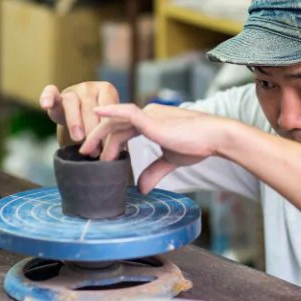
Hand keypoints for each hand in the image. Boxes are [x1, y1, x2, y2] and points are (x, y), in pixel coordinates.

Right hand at [39, 82, 118, 153]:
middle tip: (95, 150)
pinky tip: (46, 105)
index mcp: (107, 90)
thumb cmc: (100, 125)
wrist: (84, 122)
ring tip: (78, 139)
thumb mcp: (110, 126)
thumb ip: (113, 132)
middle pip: (90, 107)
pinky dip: (47, 97)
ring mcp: (72, 90)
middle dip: (92, 130)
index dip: (107, 127)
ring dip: (75, 122)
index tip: (107, 145)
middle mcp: (89, 87)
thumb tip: (116, 151)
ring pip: (71, 103)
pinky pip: (50, 92)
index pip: (108, 107)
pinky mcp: (57, 96)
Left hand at [82, 103, 231, 192]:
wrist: (215, 137)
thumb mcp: (171, 160)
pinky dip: (111, 111)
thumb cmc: (198, 144)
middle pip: (115, 124)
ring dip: (100, 135)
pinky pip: (127, 113)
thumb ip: (154, 171)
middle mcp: (148, 114)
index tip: (98, 156)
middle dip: (98, 139)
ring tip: (88, 151)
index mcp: (152, 122)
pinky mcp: (153, 120)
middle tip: (85, 154)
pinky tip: (97, 112)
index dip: (109, 141)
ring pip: (117, 122)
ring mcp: (150, 115)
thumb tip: (141, 189)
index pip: (123, 129)